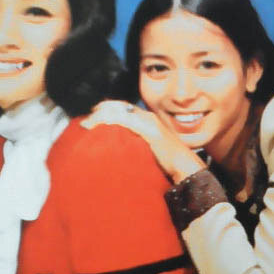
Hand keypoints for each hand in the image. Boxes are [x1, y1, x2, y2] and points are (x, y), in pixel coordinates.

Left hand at [81, 100, 205, 182]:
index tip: (94, 114)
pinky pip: (123, 120)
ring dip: (100, 115)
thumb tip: (125, 150)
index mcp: (149, 120)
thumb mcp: (152, 149)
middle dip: (101, 109)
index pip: (125, 108)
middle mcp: (149, 117)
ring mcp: (149, 122)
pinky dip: (106, 121)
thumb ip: (140, 145)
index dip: (108, 108)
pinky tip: (95, 127)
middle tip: (87, 120)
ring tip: (87, 124)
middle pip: (120, 106)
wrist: (186, 167)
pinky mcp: (148, 130)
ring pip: (119, 111)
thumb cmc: (170, 163)